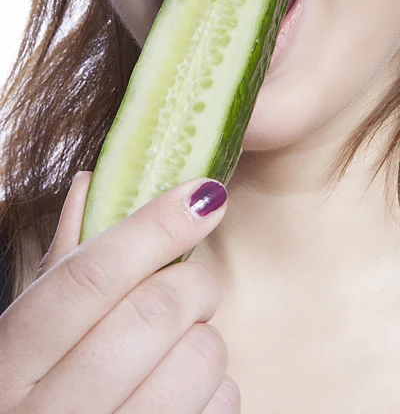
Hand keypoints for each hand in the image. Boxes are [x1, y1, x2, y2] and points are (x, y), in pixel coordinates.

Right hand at [0, 172, 239, 412]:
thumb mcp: (29, 338)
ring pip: (199, 357)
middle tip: (190, 285)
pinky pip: (223, 403)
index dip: (153, 227)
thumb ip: (64, 264)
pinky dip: (216, 385)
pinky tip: (181, 391)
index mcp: (12, 365)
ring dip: (204, 337)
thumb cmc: (40, 393)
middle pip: (154, 313)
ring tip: (177, 345)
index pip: (89, 275)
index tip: (201, 194)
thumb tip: (89, 183)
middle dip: (192, 284)